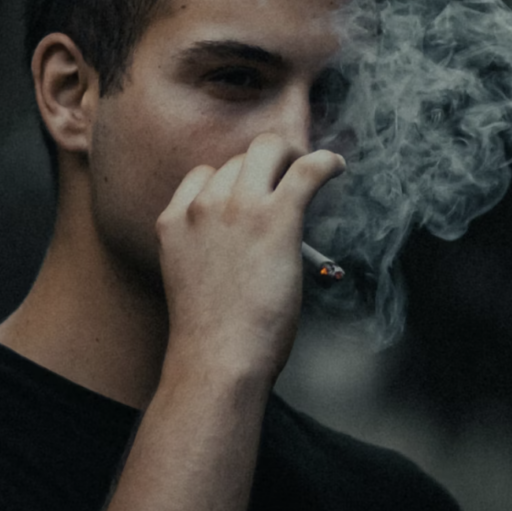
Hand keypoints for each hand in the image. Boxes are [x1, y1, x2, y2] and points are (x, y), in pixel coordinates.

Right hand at [155, 133, 345, 383]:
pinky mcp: (276, 218)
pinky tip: (337, 166)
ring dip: (290, 159)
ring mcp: (237, 208)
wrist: (218, 359)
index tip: (252, 192)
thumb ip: (206, 246)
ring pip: (267, 151)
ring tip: (308, 173)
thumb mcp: (189, 276)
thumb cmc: (210, 335)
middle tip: (285, 180)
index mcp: (175, 221)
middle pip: (237, 160)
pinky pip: (307, 169)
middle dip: (262, 166)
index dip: (232, 181)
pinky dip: (326, 162)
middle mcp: (202, 206)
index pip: (204, 175)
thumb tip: (245, 237)